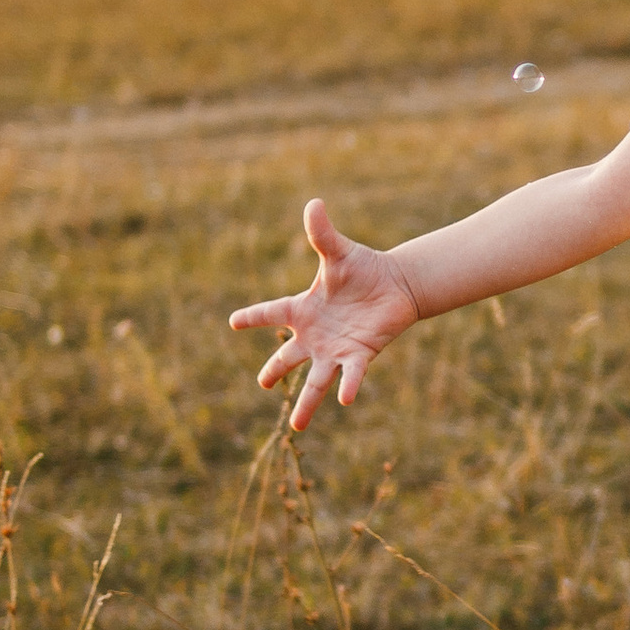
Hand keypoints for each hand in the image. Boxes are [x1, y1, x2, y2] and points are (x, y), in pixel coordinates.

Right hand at [229, 198, 422, 429]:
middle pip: (288, 358)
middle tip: (262, 383)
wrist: (396, 285)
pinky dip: (347, 385)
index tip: (234, 322)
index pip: (270, 313)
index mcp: (303, 309)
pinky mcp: (360, 355)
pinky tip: (344, 400)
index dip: (253, 317)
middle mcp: (315, 335)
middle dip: (275, 371)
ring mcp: (336, 348)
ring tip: (298, 426)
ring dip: (307, 403)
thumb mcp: (338, 251)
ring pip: (316, 381)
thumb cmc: (363, 268)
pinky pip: (351, 374)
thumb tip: (314, 203)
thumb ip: (322, 232)